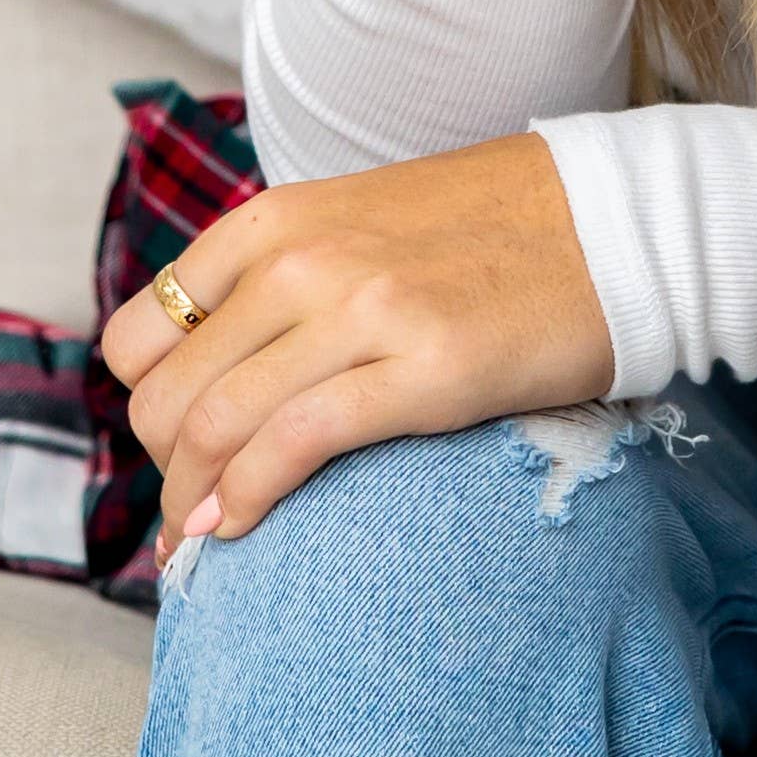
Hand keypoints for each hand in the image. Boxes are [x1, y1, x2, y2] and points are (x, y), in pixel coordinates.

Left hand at [100, 133, 614, 556]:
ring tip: (207, 537)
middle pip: (166, 396)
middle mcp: (306, 257)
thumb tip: (210, 367)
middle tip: (198, 503)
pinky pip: (295, 446)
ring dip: (194, 503)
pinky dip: (250, 500)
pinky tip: (247, 527)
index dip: (148, 402)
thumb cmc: (490, 229)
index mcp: (280, 219)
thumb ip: (282, 277)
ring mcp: (363, 310)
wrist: (614, 222)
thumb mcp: (359, 221)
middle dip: (167, 470)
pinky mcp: (424, 368)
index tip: (181, 440)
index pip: (142, 335)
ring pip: (216, 426)